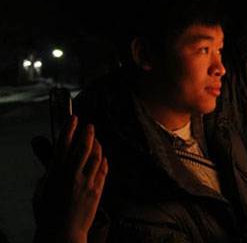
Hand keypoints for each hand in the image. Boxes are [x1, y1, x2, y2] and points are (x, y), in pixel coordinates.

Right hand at [37, 116, 107, 242]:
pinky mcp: (97, 191)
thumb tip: (54, 166)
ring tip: (96, 140)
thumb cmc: (47, 215)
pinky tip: (102, 156)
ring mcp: (87, 183)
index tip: (73, 118)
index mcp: (56, 174)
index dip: (69, 129)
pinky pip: (103, 171)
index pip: (63, 145)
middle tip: (90, 126)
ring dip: (97, 146)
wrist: (63, 234)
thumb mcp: (41, 192)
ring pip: (96, 157)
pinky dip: (102, 160)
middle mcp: (73, 176)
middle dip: (87, 133)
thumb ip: (49, 176)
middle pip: (83, 147)